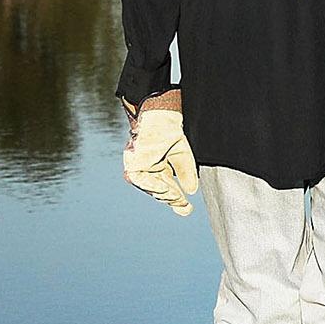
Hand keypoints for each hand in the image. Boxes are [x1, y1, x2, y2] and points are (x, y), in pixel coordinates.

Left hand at [122, 93, 197, 215]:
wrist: (161, 114)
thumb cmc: (169, 130)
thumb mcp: (182, 155)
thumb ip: (185, 172)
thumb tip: (191, 191)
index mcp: (157, 166)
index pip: (166, 187)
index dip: (175, 199)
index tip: (187, 209)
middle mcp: (146, 168)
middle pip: (158, 190)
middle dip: (171, 199)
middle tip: (184, 207)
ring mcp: (138, 165)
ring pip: (149, 187)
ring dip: (163, 194)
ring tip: (176, 198)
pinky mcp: (133, 161)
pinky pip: (140, 180)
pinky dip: (153, 186)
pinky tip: (165, 189)